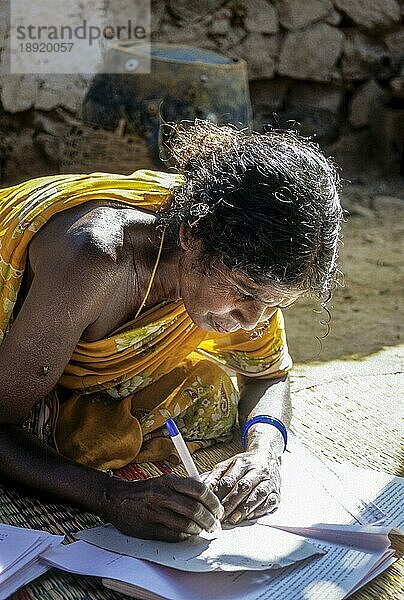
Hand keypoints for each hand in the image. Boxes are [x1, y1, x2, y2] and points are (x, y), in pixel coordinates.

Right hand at [102, 473, 223, 541]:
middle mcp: (162, 494)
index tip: (218, 510)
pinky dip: (184, 536)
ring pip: (186, 524)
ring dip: (198, 530)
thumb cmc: (146, 491)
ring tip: (203, 531)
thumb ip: (184, 487)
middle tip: (215, 525)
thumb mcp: (165, 481)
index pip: (199, 490)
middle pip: (195, 509)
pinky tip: (188, 534)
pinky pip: (173, 535)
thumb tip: (208, 499)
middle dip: (209, 520)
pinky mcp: (148, 528)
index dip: (213, 502)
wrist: (117, 499)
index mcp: (169, 480)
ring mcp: (154, 512)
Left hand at [204, 451, 280, 524]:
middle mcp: (257, 470)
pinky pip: (270, 501)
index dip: (220, 494)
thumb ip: (214, 476)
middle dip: (231, 503)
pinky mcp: (277, 491)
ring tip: (234, 519)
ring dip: (245, 508)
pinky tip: (250, 516)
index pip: (229, 479)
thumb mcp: (227, 465)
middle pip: (244, 487)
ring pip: (258, 494)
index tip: (211, 505)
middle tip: (221, 516)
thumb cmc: (245, 464)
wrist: (267, 456)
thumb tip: (202, 488)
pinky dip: (260, 510)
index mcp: (242, 463)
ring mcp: (269, 481)